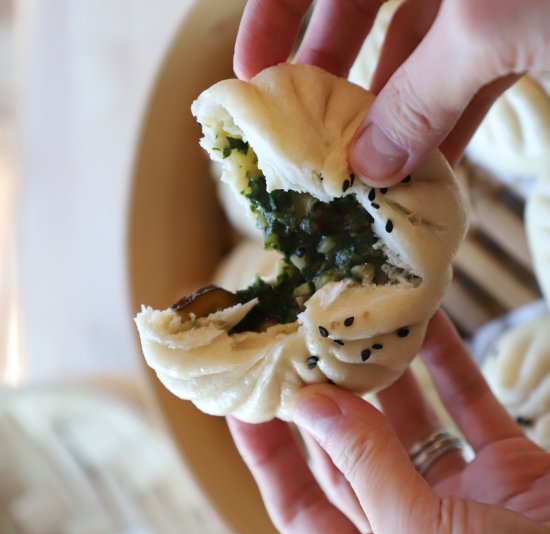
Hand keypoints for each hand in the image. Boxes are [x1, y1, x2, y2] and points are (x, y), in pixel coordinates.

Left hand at [228, 311, 549, 533]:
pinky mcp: (509, 470)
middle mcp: (408, 524)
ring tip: (356, 319)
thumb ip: (364, 465)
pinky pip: (469, 405)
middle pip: (349, 447)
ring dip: (385, 370)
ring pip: (409, 419)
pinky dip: (447, 363)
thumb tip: (311, 402)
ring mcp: (462, 496)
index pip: (297, 500)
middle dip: (325, 393)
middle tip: (300, 339)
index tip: (245, 399)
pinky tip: (423, 321)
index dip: (267, 451)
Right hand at [234, 0, 549, 183]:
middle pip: (359, 2)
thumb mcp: (494, 26)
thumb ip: (422, 92)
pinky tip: (433, 158)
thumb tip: (371, 164)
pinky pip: (472, 59)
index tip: (250, 73)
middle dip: (332, 70)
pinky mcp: (523, 19)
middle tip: (306, 133)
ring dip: (393, 106)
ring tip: (367, 166)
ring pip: (419, 40)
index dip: (275, 13)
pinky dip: (450, 108)